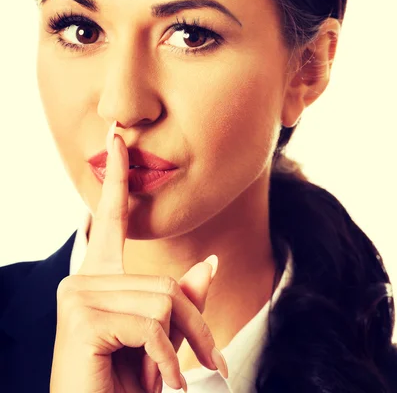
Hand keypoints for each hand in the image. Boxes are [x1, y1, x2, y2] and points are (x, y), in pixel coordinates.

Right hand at [50, 123, 223, 392]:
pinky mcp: (81, 315)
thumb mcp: (161, 341)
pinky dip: (167, 360)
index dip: (115, 178)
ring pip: (165, 300)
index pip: (109, 219)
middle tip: (205, 367)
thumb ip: (181, 302)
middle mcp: (81, 279)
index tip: (117, 139)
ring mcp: (77, 295)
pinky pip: (153, 324)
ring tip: (171, 382)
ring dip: (183, 347)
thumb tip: (208, 263)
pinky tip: (158, 384)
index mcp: (97, 280)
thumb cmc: (124, 389)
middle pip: (166, 282)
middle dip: (194, 329)